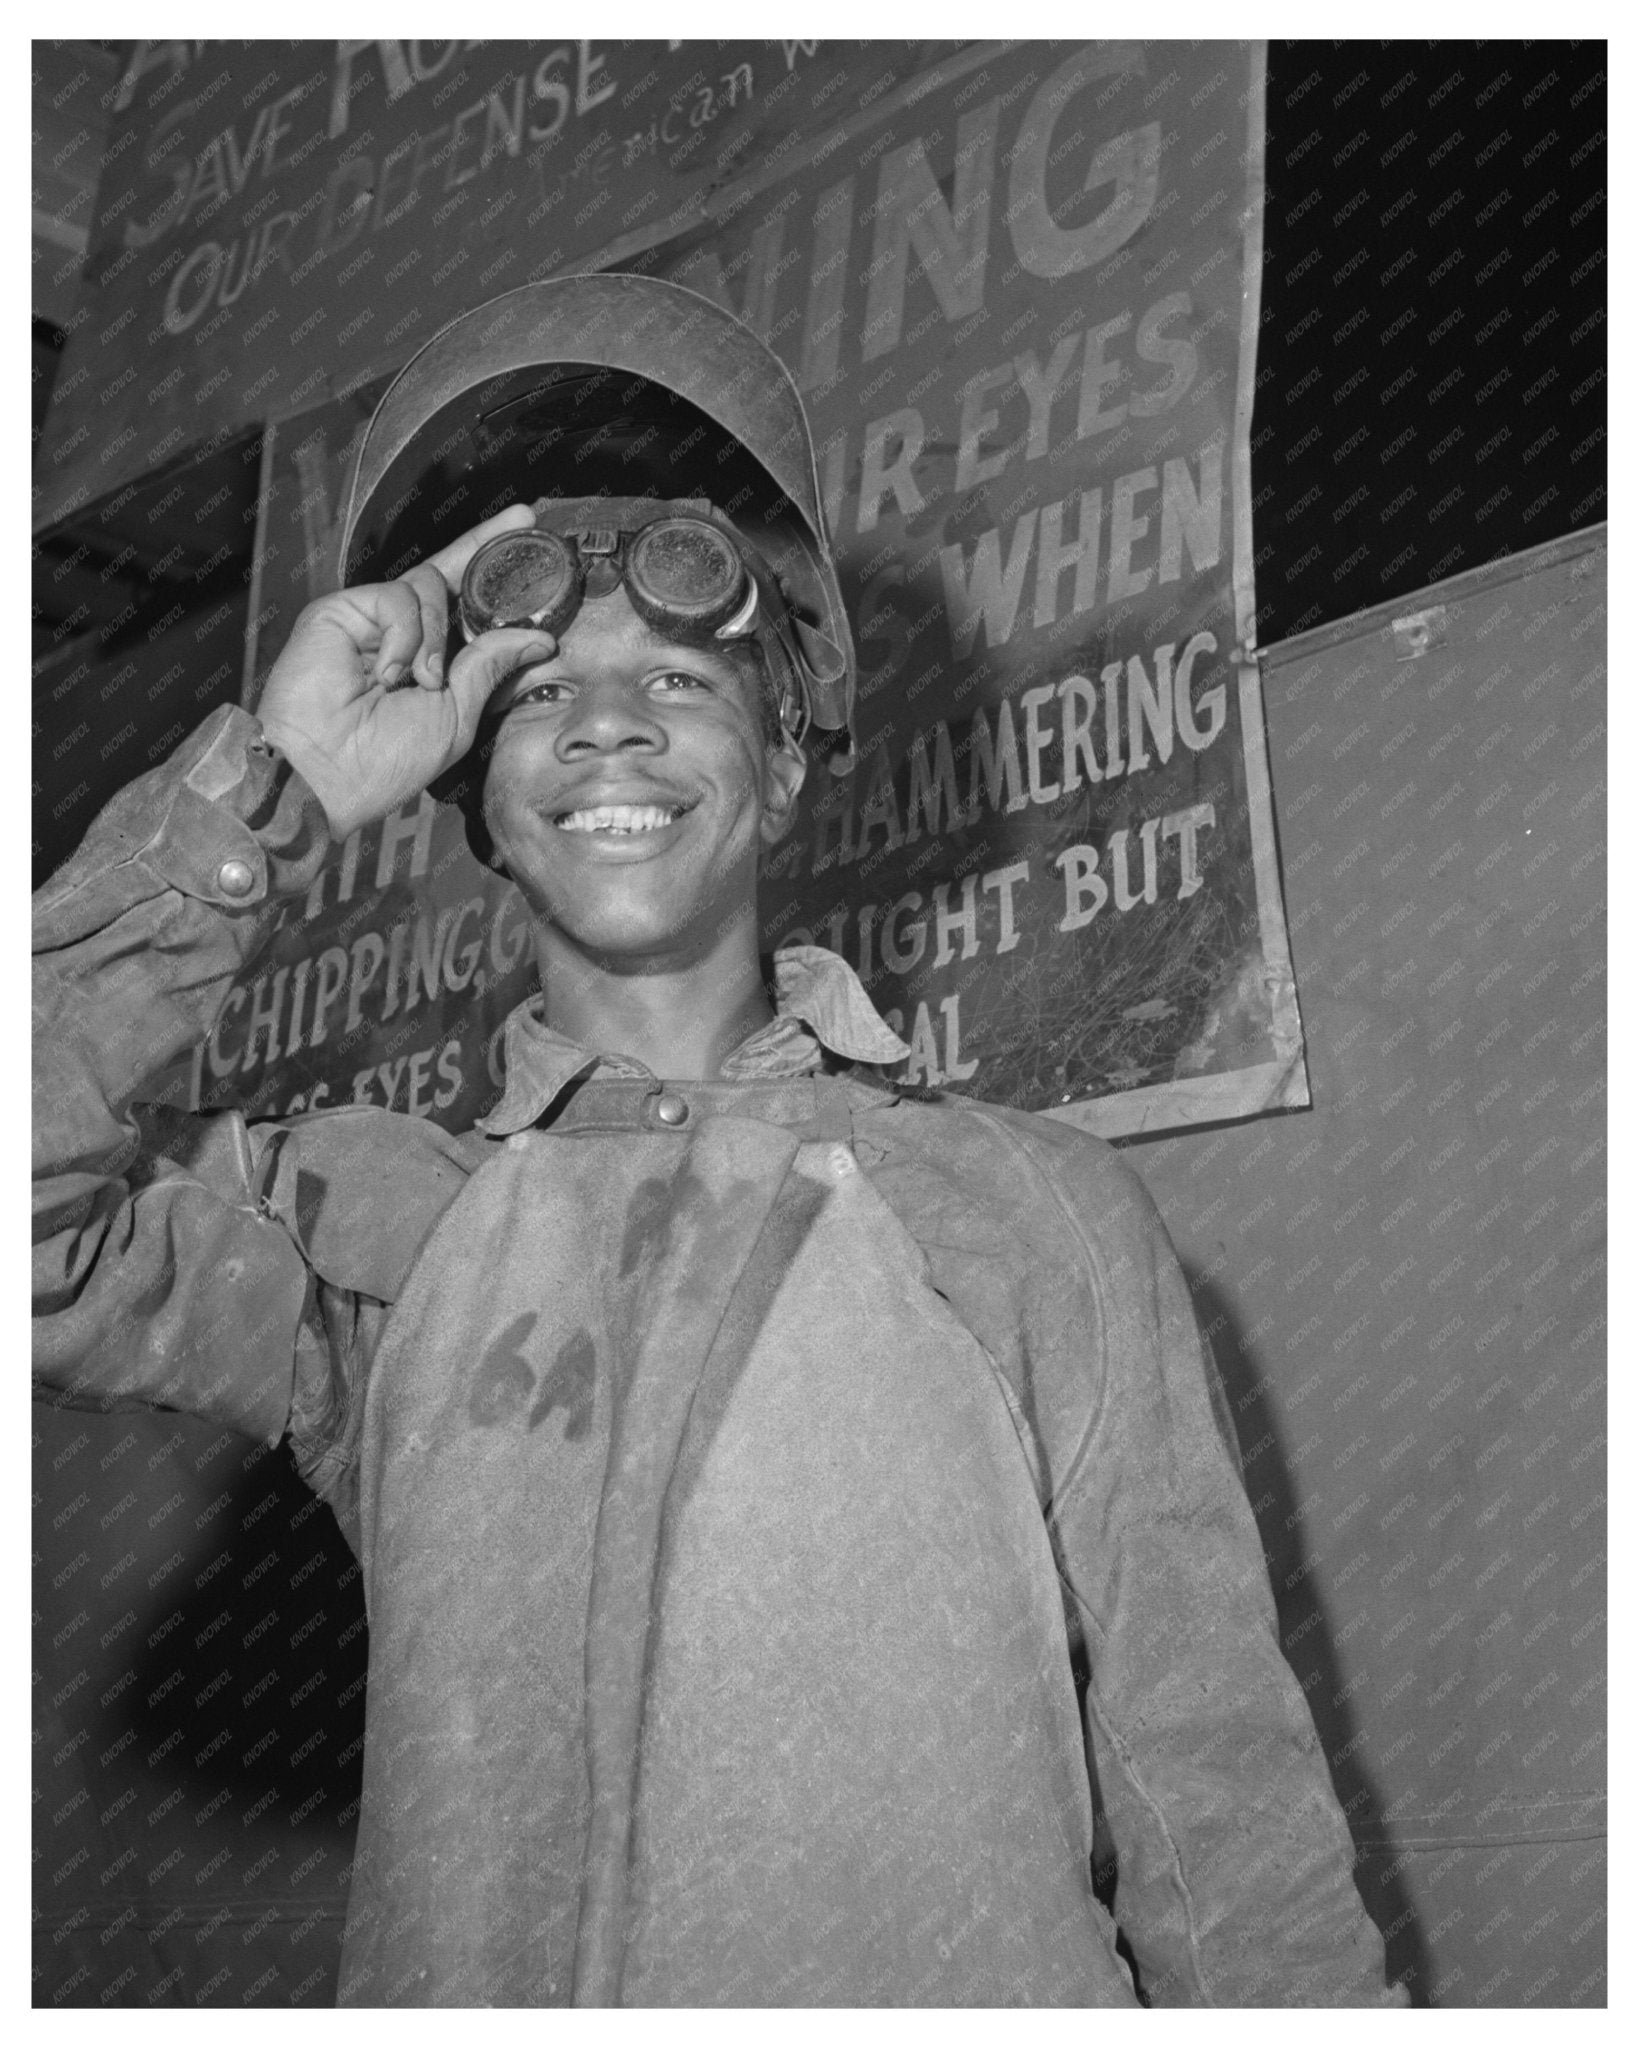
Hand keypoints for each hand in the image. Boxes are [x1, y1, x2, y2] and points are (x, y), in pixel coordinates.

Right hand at [257, 504, 556, 839]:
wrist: (327, 772)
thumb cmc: (385, 761)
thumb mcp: (456, 715)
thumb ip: (490, 667)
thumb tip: (537, 639)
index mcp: (431, 663)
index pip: (465, 608)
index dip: (493, 576)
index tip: (528, 544)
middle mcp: (401, 635)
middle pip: (446, 575)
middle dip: (484, 545)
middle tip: (522, 521)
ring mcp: (371, 620)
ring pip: (427, 588)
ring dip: (434, 636)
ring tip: (420, 680)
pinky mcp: (342, 609)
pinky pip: (396, 597)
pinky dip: (404, 635)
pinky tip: (388, 672)